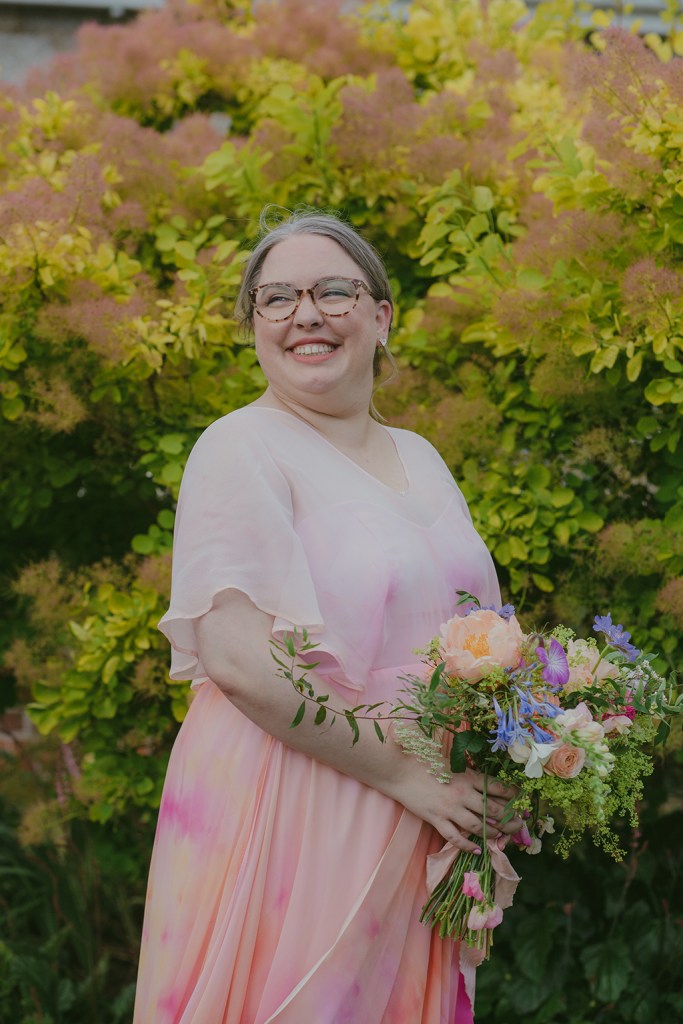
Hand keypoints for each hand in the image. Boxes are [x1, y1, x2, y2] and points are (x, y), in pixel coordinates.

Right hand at [387, 760, 523, 853]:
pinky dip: (468, 845)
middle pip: (493, 810)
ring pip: (478, 826)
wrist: (399, 769)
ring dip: (492, 833)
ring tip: (500, 838)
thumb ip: (468, 773)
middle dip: (509, 820)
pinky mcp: (436, 819)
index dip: (513, 797)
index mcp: (468, 776)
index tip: (521, 802)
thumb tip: (484, 782)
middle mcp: (463, 793)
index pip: (498, 788)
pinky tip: (477, 849)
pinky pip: (456, 837)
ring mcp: (450, 808)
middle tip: (518, 826)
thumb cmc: (424, 760)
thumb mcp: (451, 762)